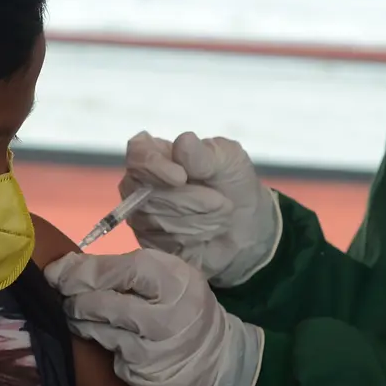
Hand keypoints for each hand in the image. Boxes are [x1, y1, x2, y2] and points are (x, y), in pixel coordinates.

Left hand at [44, 248, 263, 385]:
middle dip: (75, 293)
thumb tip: (80, 266)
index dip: (86, 268)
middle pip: (106, 299)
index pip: (124, 269)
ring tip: (69, 308)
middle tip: (55, 288)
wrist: (220, 365)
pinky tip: (88, 332)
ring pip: (101, 326)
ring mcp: (155, 344)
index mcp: (176, 281)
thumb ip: (137, 273)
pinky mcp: (143, 369)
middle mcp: (167, 312)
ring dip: (78, 316)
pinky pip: (108, 348)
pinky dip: (94, 338)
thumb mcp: (175, 282)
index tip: (60, 267)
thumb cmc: (189, 314)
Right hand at [120, 131, 281, 287]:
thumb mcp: (229, 162)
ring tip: (219, 216)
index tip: (181, 177)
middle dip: (188, 199)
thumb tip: (183, 141)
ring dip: (195, 219)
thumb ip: (204, 154)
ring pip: (154, 218)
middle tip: (220, 201)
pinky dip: (191, 237)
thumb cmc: (235, 185)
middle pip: (146, 190)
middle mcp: (142, 183)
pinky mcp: (149, 243)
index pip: (137, 153)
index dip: (154, 165)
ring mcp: (142, 215)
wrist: (248, 230)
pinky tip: (207, 233)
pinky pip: (161, 242)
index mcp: (158, 154)